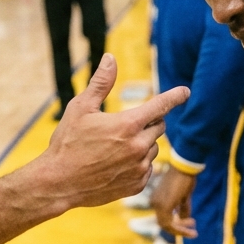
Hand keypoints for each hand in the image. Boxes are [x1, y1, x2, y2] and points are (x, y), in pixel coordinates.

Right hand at [33, 54, 188, 209]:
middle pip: (159, 127)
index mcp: (127, 125)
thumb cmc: (67, 142)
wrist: (58, 183)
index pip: (160, 106)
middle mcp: (138, 147)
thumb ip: (101, 83)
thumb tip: (111, 58)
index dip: (174, 96)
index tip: (185, 91)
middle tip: (125, 125)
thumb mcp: (81, 108)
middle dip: (148, 122)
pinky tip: (116, 164)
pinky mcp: (137, 185)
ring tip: (114, 148)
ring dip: (142, 144)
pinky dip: (138, 163)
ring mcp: (139, 168)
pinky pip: (148, 168)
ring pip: (153, 149)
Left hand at [151, 168, 196, 237]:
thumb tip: (184, 219)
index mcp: (156, 199)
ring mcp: (157, 204)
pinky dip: (180, 227)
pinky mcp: (163, 206)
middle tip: (194, 233)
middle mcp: (154, 202)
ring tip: (194, 232)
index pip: (164, 218)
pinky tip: (192, 223)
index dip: (177, 225)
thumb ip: (182, 208)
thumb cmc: (185, 177)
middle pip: (164, 224)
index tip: (192, 223)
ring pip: (166, 226)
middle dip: (179, 230)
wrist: (184, 166)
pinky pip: (170, 223)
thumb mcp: (184, 196)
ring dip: (181, 231)